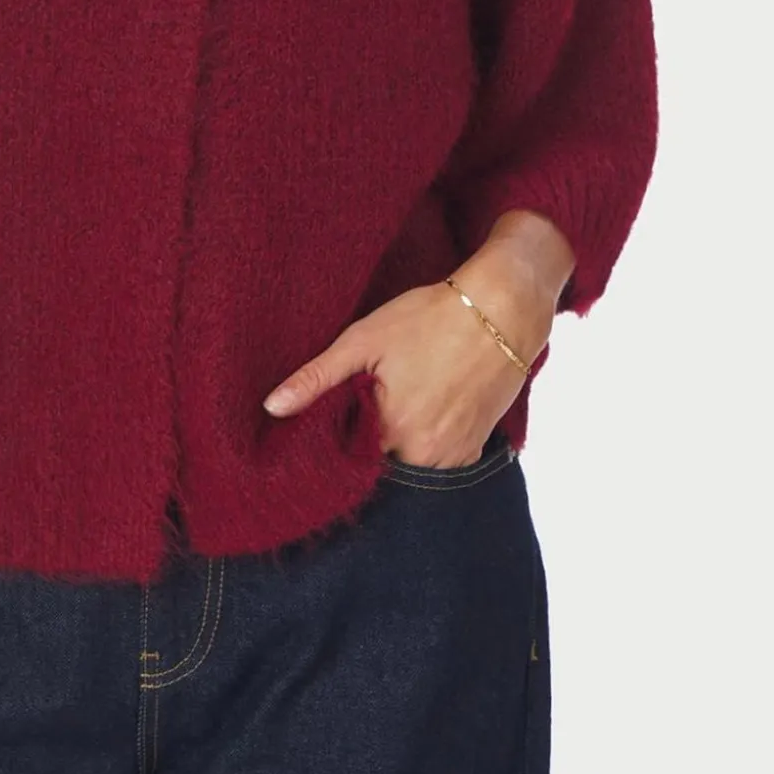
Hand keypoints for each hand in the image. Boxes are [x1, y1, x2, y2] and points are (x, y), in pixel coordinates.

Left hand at [261, 215, 570, 467]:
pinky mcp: (475, 448)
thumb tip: (272, 408)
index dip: (338, 435)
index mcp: (391, 431)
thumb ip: (318, 377)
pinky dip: (427, 442)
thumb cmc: (430, 317)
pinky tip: (426, 406)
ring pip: (409, 464)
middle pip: (380, 463)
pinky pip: (439, 460)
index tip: (337, 412)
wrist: (502, 309)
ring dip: (399, 443)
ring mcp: (454, 455)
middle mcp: (424, 454)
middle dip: (369, 440)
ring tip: (402, 399)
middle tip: (374, 398)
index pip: (346, 456)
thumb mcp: (365, 338)